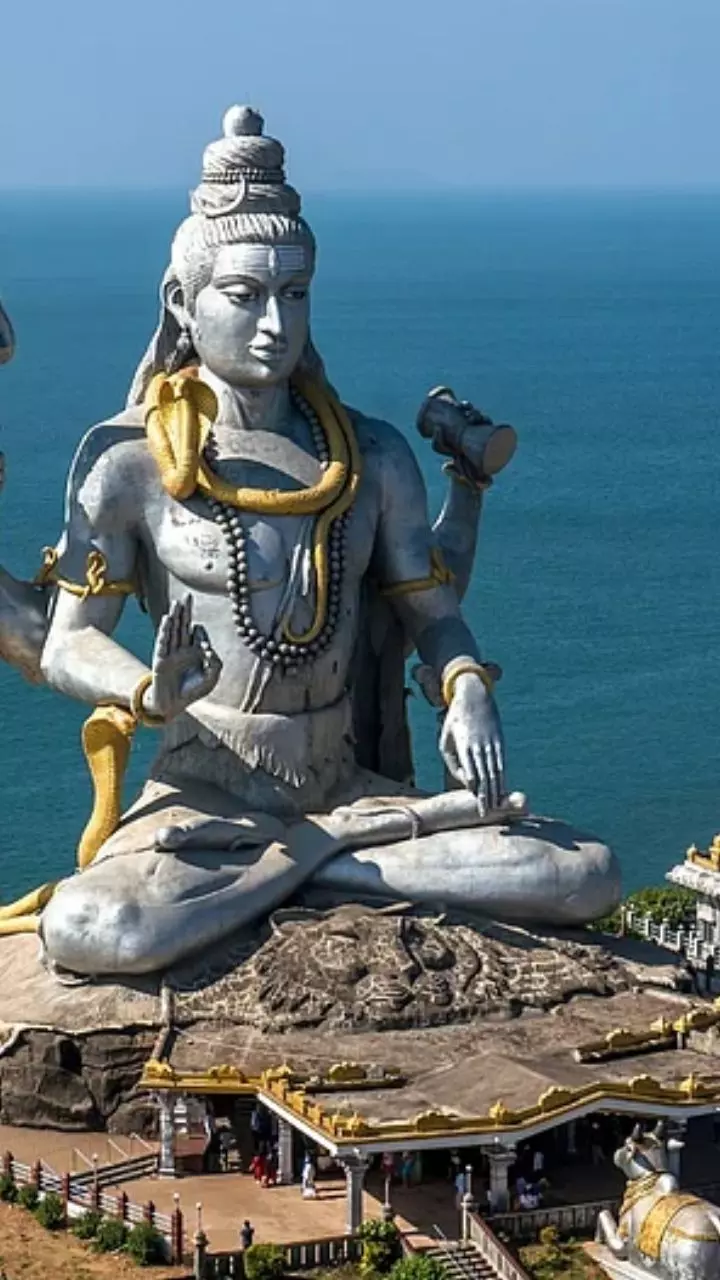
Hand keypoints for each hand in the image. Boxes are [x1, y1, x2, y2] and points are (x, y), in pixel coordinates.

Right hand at [143, 595, 221, 720]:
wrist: (174, 705)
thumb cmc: (193, 691)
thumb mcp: (211, 678)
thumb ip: (216, 664)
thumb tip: (210, 649)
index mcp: (194, 650)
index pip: (197, 633)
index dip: (202, 635)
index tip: (205, 648)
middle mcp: (182, 648)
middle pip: (183, 624)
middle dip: (186, 611)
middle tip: (187, 595)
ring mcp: (170, 652)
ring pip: (173, 630)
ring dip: (174, 617)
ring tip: (176, 603)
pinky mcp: (160, 659)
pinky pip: (163, 642)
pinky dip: (165, 631)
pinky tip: (167, 619)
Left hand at [439, 673, 504, 813]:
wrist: (474, 696)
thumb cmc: (454, 722)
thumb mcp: (445, 740)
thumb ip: (451, 762)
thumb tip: (465, 780)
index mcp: (464, 745)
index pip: (470, 771)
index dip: (474, 787)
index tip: (475, 801)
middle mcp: (479, 745)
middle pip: (484, 775)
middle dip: (486, 795)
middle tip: (486, 813)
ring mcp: (491, 743)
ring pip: (495, 772)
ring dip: (496, 790)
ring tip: (496, 806)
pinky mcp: (499, 742)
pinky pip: (501, 764)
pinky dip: (502, 778)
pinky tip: (503, 790)